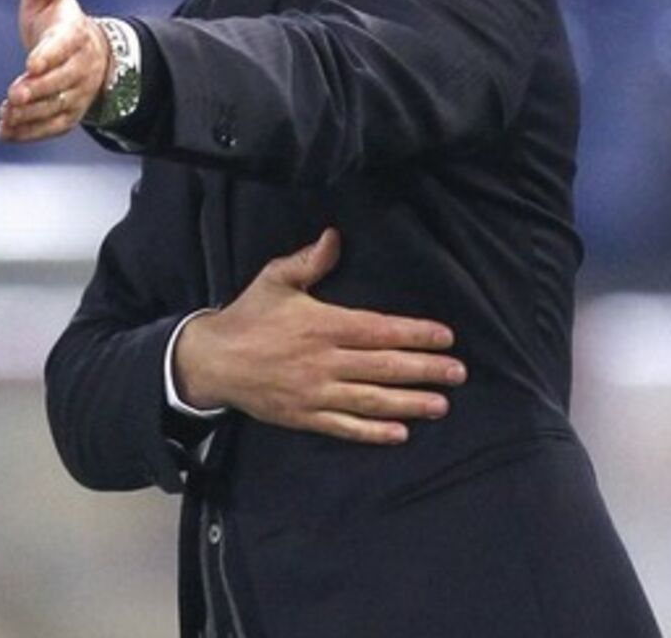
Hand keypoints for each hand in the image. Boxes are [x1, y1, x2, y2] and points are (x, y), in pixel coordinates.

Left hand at [0, 0, 108, 142]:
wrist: (88, 55)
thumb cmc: (59, 21)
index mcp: (74, 35)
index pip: (64, 46)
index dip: (48, 56)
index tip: (30, 65)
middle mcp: (80, 67)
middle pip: (62, 82)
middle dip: (38, 91)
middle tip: (13, 97)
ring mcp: (77, 93)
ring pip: (57, 108)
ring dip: (31, 114)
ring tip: (6, 115)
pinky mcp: (68, 114)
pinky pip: (53, 127)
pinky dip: (30, 132)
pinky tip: (5, 132)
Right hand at [175, 229, 466, 444]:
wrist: (212, 361)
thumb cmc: (248, 316)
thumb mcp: (275, 279)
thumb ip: (309, 260)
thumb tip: (335, 236)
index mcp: (322, 324)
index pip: (379, 330)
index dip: (415, 334)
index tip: (445, 337)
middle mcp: (323, 360)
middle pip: (384, 367)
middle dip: (425, 370)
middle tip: (459, 373)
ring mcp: (314, 392)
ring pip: (371, 400)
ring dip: (410, 403)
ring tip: (442, 405)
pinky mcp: (304, 417)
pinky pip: (344, 427)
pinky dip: (373, 431)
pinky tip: (399, 433)